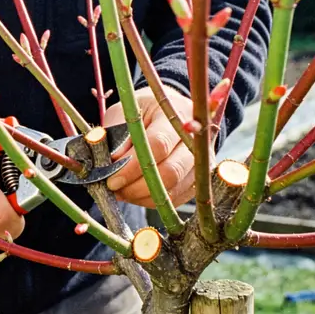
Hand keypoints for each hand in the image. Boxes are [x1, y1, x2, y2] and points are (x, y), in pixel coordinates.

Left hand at [102, 87, 196, 207]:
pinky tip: (136, 194)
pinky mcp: (199, 178)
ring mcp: (202, 160)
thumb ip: (118, 136)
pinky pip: (176, 198)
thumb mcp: (125, 114)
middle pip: (171, 171)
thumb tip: (113, 164)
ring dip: (143, 196)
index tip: (112, 179)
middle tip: (115, 189)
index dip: (133, 166)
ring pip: (174, 188)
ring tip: (122, 192)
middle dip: (138, 186)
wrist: (166, 113)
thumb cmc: (141, 113)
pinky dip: (153, 200)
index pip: (158, 144)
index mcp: (176, 113)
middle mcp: (196, 137)